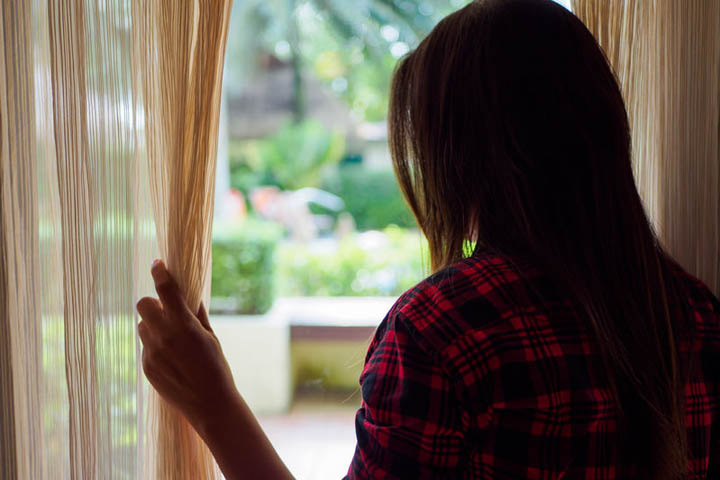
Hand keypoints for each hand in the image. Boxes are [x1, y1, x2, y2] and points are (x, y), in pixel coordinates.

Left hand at [136, 259, 239, 434]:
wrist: (210, 405)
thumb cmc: (217, 368)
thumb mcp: (211, 338)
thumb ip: (197, 316)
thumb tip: (190, 297)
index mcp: (184, 325)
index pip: (165, 289)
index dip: (159, 272)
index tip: (157, 264)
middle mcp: (164, 336)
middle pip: (143, 304)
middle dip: (153, 303)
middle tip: (168, 312)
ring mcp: (152, 352)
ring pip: (142, 326)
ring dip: (153, 326)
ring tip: (172, 340)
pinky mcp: (146, 367)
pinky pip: (145, 347)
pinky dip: (155, 346)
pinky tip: (172, 359)